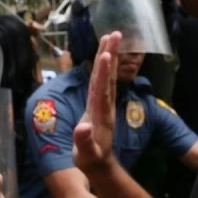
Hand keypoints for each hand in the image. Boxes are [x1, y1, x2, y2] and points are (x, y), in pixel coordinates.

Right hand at [74, 33, 121, 174]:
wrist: (98, 164)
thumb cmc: (90, 158)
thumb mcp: (86, 152)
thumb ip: (84, 140)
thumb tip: (82, 128)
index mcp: (100, 112)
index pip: (102, 88)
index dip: (104, 71)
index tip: (106, 54)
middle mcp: (104, 104)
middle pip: (107, 75)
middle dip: (110, 54)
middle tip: (114, 34)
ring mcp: (103, 103)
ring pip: (106, 75)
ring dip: (109, 56)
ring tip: (111, 37)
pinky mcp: (100, 104)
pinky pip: (102, 81)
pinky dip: (103, 67)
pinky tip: (105, 56)